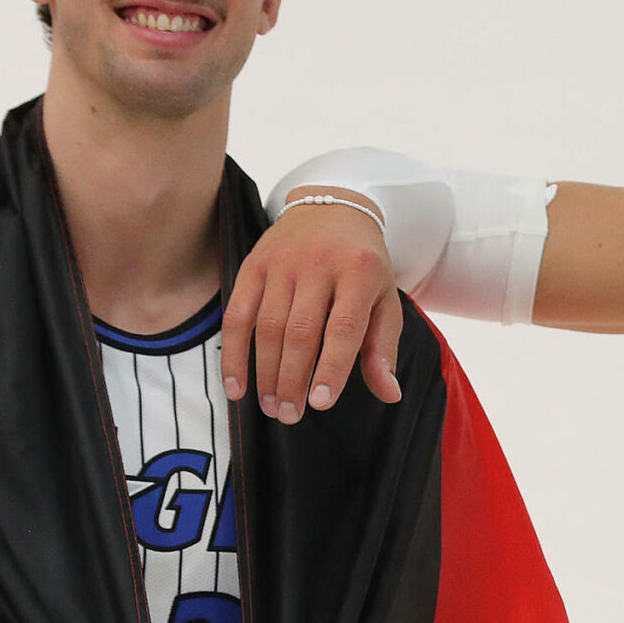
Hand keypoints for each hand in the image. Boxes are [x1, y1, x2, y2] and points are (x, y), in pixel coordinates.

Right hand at [221, 193, 402, 422]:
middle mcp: (318, 264)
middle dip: (292, 379)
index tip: (320, 403)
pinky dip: (233, 354)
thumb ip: (383, 347)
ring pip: (267, 327)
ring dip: (265, 373)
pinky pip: (237, 315)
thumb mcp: (385, 299)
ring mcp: (282, 263)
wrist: (332, 208)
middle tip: (290, 415)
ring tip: (271, 407)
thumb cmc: (363, 265)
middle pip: (300, 331)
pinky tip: (236, 387)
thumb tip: (389, 394)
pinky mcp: (253, 264)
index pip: (343, 327)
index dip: (331, 367)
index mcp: (359, 272)